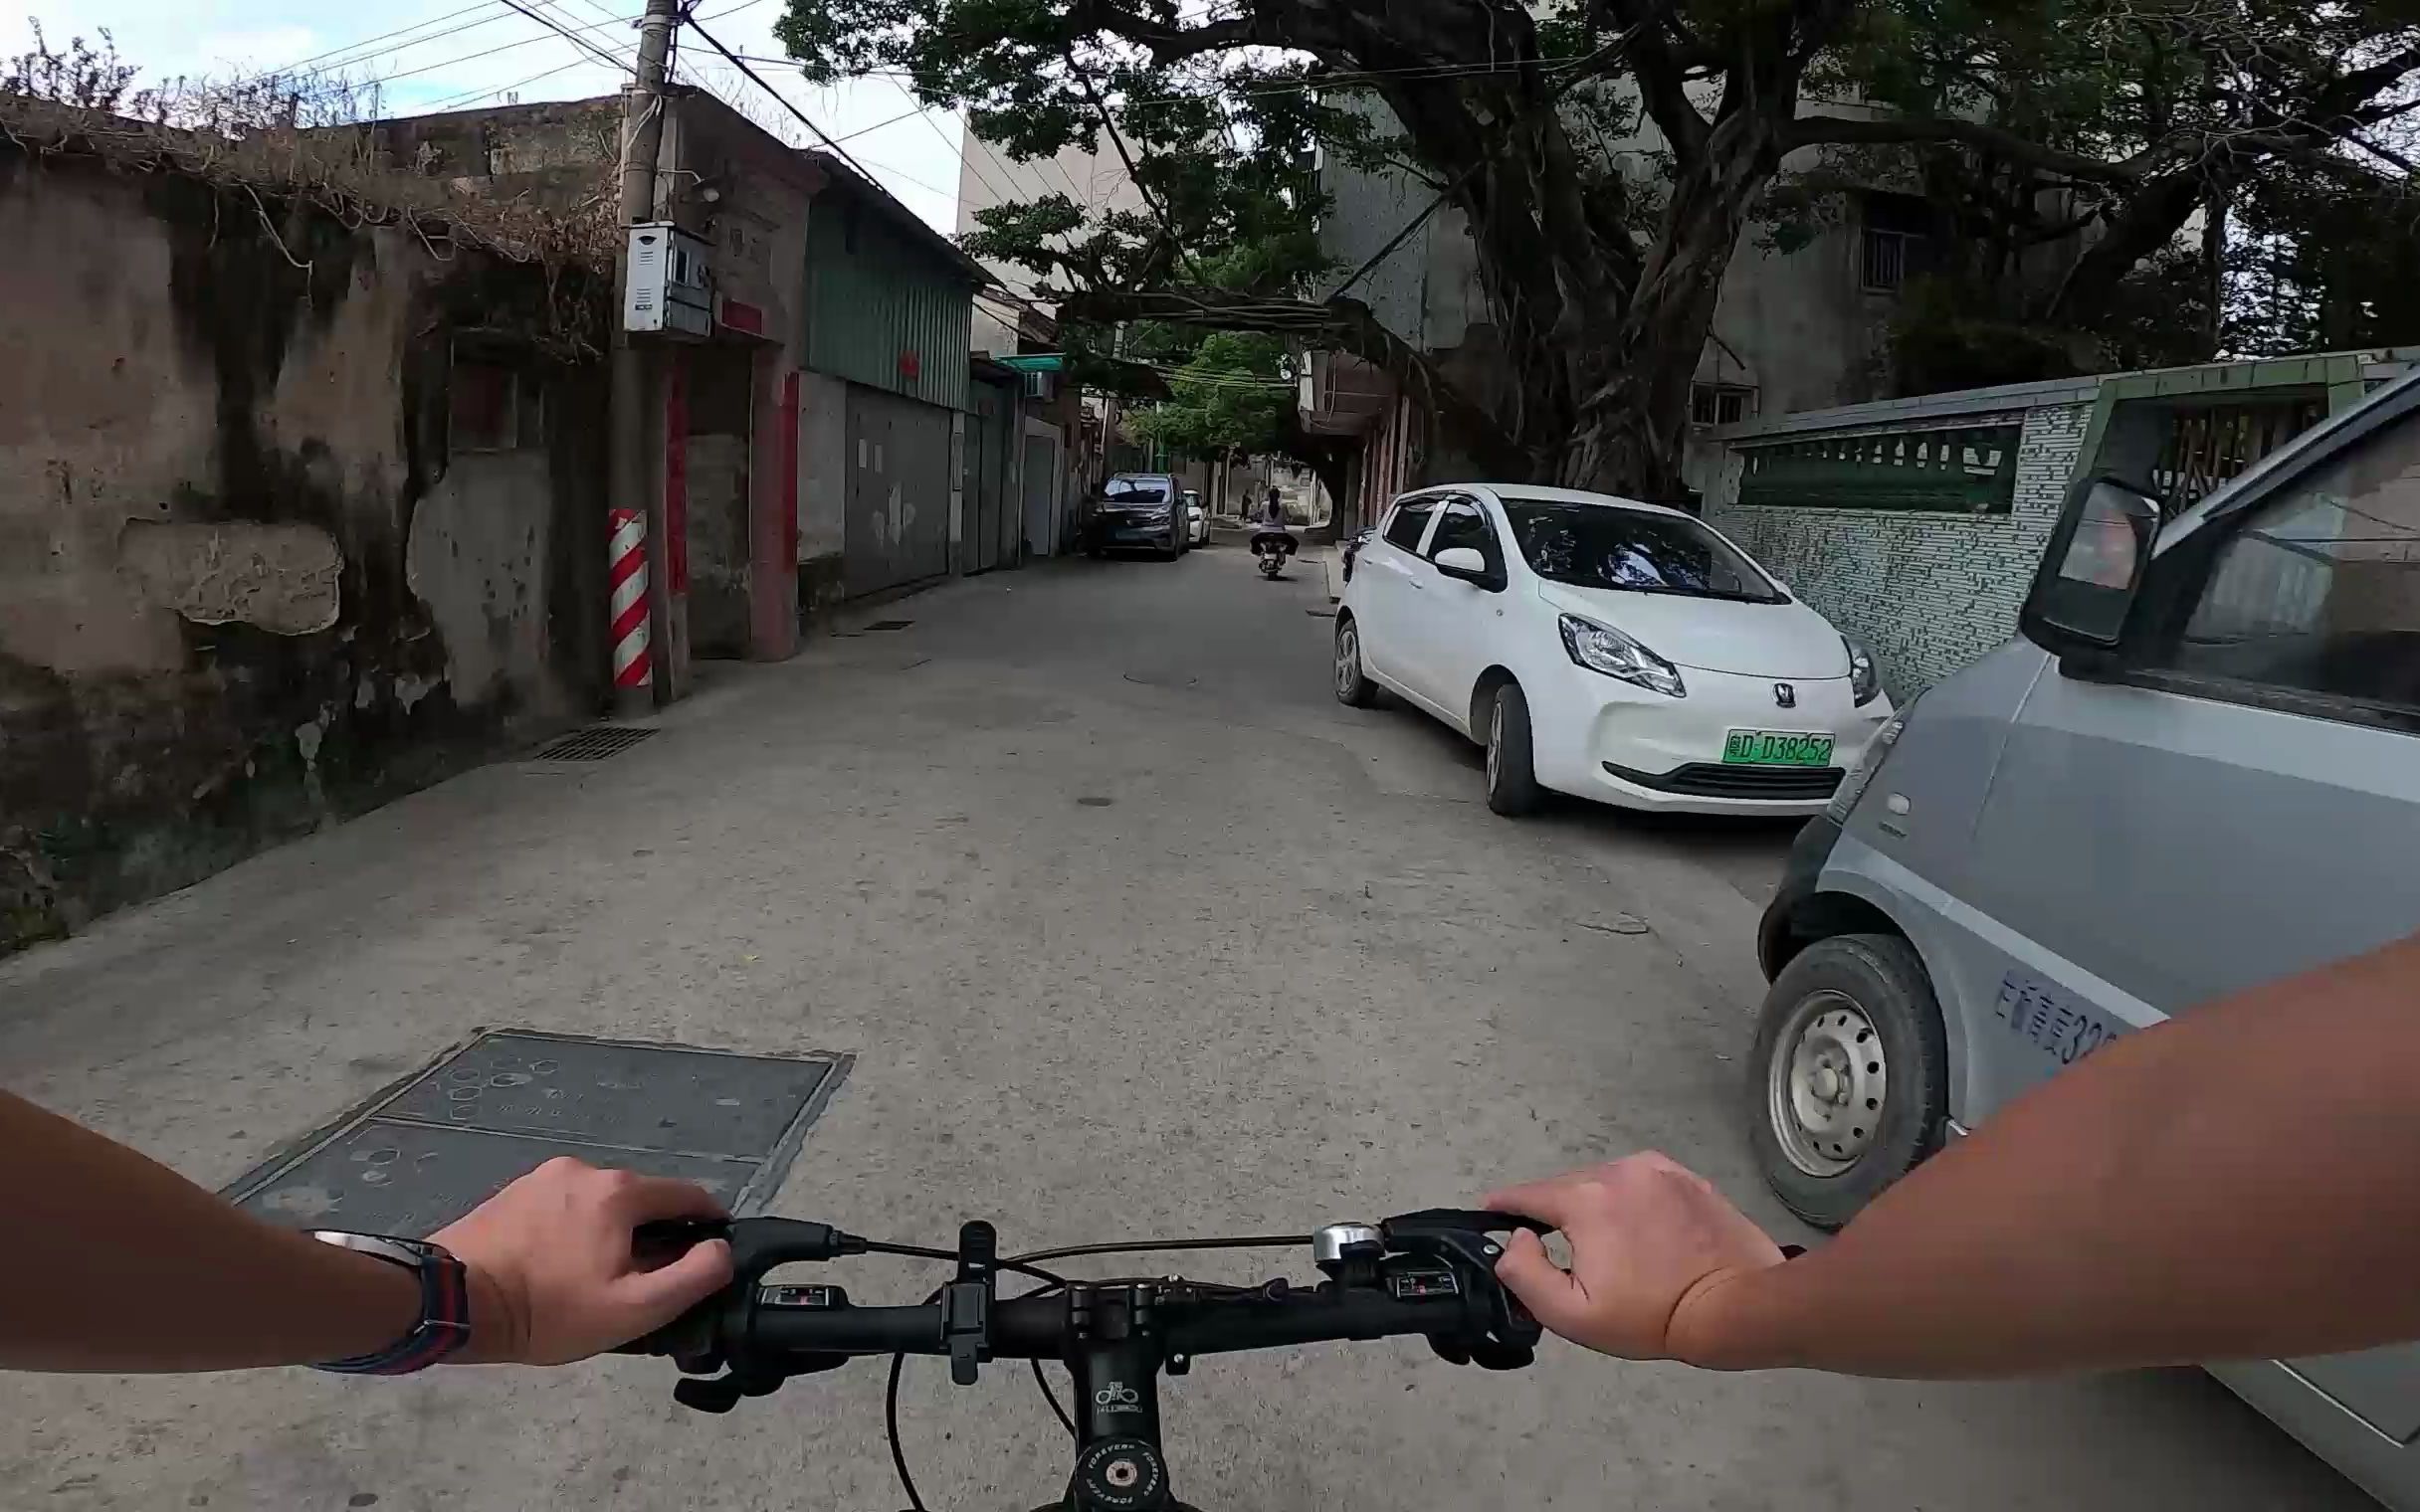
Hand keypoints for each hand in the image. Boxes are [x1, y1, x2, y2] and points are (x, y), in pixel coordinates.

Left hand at [431, 1156, 733, 1364]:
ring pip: (600, 1205)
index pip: (687, 1195)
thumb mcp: (633, 1309)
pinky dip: (574, 1232)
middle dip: (653, 1236)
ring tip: (596, 1281)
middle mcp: (585, 1170)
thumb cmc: (548, 1309)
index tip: (711, 1252)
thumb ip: (693, 1276)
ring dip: (611, 1234)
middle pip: (641, 1200)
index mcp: (621, 1191)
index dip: (709, 1224)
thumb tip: (720, 1250)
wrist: (451, 1302)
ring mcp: (543, 1178)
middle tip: (644, 1283)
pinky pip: (563, 1209)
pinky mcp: (512, 1194)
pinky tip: (559, 1268)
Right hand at [1484, 1153, 1785, 1364]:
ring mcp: (1657, 1169)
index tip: (1492, 1215)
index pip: (1527, 1194)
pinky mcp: (1688, 1178)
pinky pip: (1643, 1185)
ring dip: (1599, 1209)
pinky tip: (1646, 1236)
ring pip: (1607, 1184)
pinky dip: (1634, 1204)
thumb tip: (1514, 1238)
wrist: (1734, 1307)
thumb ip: (1524, 1273)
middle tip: (1571, 1260)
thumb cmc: (1651, 1316)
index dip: (1505, 1207)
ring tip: (1613, 1251)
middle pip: (1569, 1189)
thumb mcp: (1572, 1314)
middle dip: (1560, 1218)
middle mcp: (1618, 1170)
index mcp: (1585, 1198)